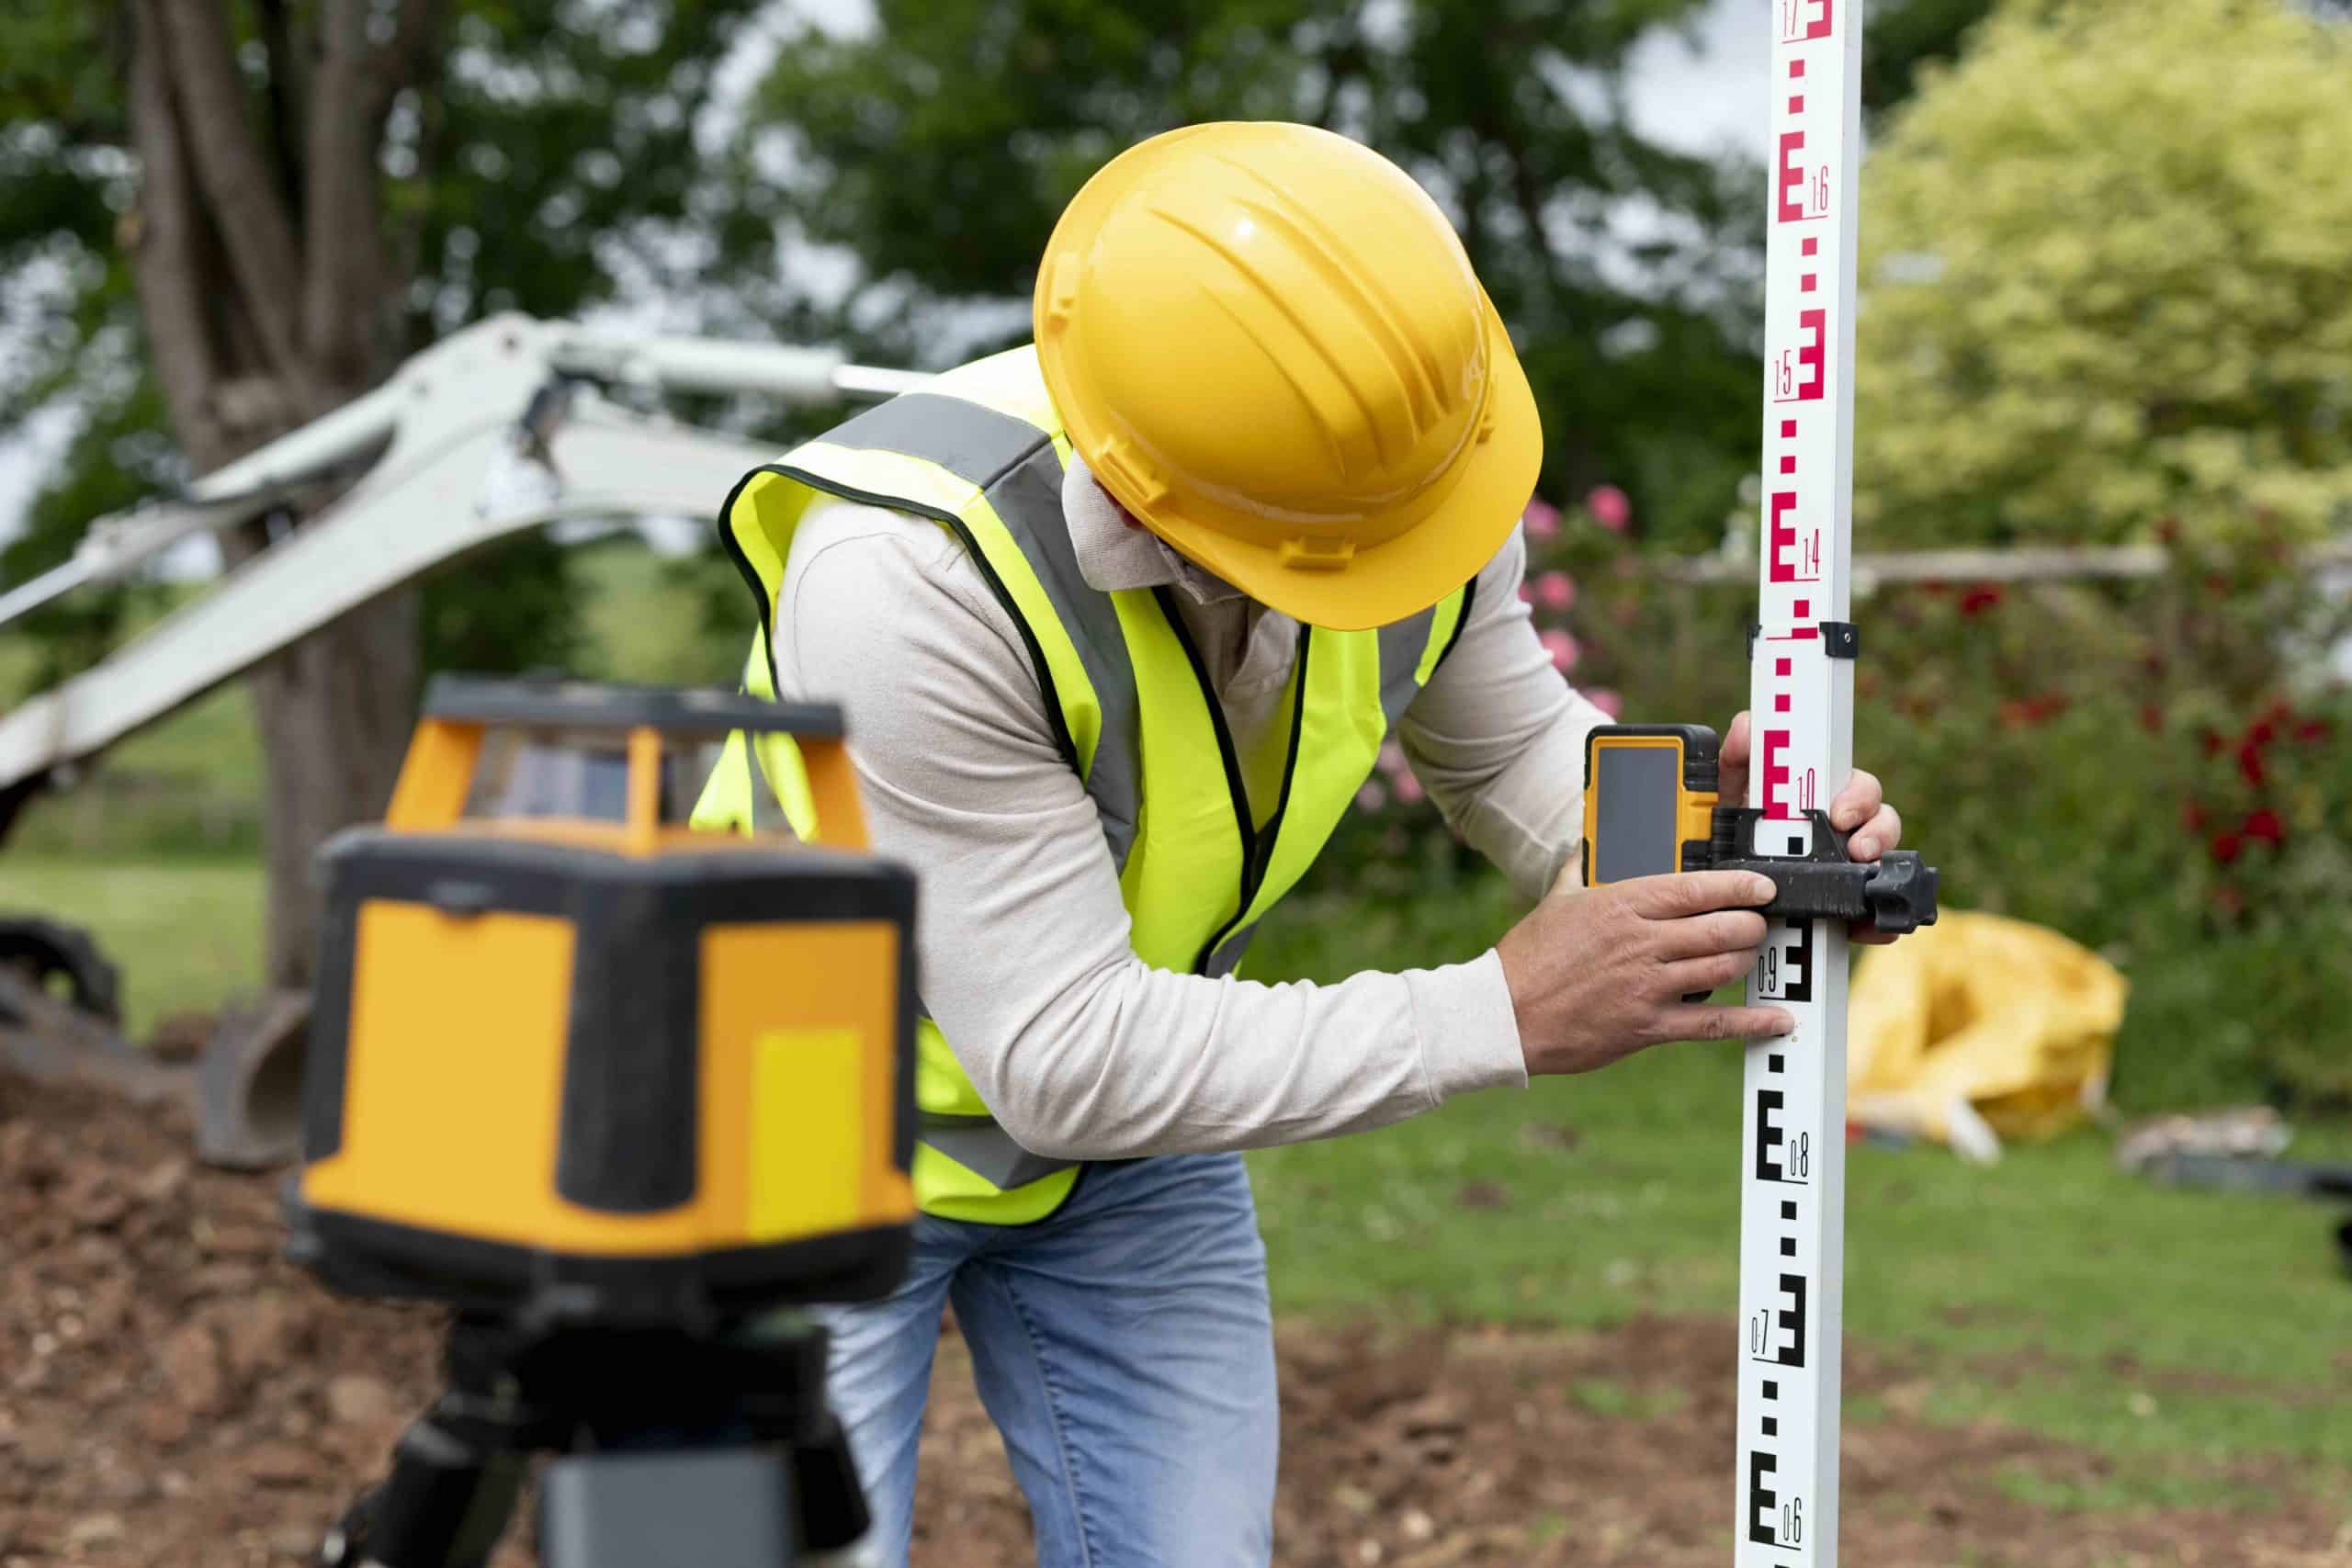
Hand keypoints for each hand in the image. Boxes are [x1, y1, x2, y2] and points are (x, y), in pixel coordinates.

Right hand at [1496, 870, 1793, 1076]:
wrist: (1503, 1015)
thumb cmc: (1527, 958)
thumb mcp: (1555, 901)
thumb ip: (1579, 869)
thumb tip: (1587, 843)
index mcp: (1620, 904)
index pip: (1695, 887)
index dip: (1739, 884)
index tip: (1763, 885)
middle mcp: (1641, 942)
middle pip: (1721, 926)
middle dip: (1751, 923)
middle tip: (1757, 922)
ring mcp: (1647, 985)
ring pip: (1722, 967)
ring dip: (1746, 959)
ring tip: (1750, 954)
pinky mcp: (1648, 1026)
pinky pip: (1712, 1023)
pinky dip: (1751, 1022)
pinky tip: (1778, 1019)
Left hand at [1719, 711, 1906, 945]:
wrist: (1717, 893)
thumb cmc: (1731, 833)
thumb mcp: (1726, 796)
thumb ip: (1736, 759)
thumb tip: (1748, 726)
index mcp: (1820, 800)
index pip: (1856, 787)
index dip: (1858, 796)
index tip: (1840, 814)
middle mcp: (1841, 833)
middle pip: (1882, 822)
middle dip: (1877, 834)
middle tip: (1856, 850)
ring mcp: (1847, 871)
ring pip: (1885, 865)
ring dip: (1881, 874)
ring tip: (1862, 884)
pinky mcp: (1847, 908)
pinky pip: (1875, 915)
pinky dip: (1876, 923)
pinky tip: (1868, 928)